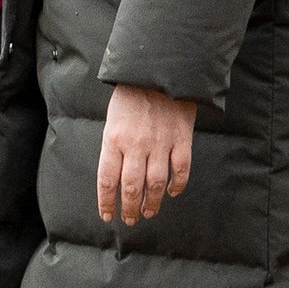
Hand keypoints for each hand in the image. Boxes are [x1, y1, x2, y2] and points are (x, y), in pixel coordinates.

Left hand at [99, 84, 196, 226]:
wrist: (159, 68)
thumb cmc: (131, 92)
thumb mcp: (113, 117)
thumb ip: (114, 145)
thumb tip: (115, 174)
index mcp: (114, 138)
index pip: (107, 180)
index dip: (107, 202)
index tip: (108, 216)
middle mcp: (136, 145)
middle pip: (131, 188)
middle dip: (130, 209)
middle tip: (130, 220)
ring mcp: (160, 143)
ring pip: (156, 184)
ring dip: (152, 203)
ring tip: (148, 212)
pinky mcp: (181, 139)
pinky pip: (181, 170)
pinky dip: (177, 185)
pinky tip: (172, 193)